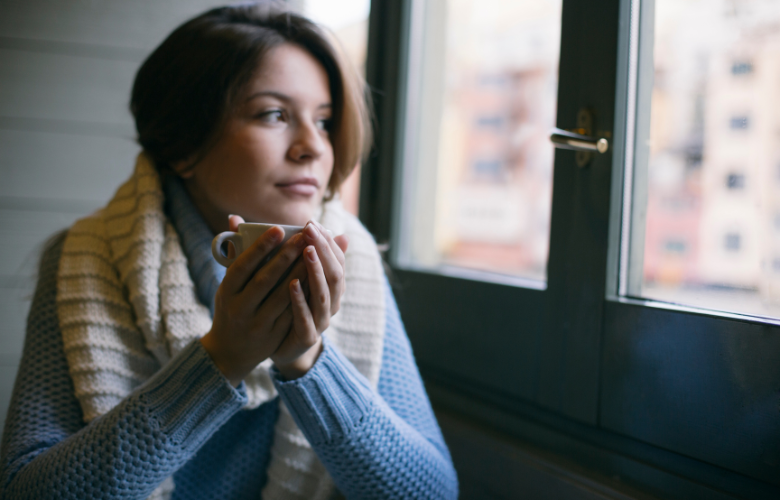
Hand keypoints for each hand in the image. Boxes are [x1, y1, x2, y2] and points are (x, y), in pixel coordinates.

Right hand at [200, 215, 307, 386]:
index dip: (260, 247)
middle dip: (286, 256)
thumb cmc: (232, 306)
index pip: (242, 265)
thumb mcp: (228, 284)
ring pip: (282, 296)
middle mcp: (239, 308)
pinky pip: (292, 314)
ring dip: (300, 274)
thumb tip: (235, 218)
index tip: (278, 228)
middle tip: (304, 234)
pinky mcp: (273, 336)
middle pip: (265, 279)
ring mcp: (256, 324)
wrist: (230, 351)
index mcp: (226, 292)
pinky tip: (317, 279)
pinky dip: (305, 296)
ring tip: (315, 252)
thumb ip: (236, 253)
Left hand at [272, 220, 348, 379]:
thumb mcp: (299, 277)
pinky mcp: (307, 337)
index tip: (313, 223)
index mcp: (332, 288)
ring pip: (324, 295)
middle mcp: (332, 302)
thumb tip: (307, 227)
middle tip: (309, 229)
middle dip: (323, 250)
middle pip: (335, 274)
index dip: (327, 242)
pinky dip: (300, 300)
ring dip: (316, 271)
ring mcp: (321, 321)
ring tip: (306, 251)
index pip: (338, 260)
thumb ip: (305, 255)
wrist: (284, 348)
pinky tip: (291, 283)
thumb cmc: (291, 306)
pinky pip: (305, 318)